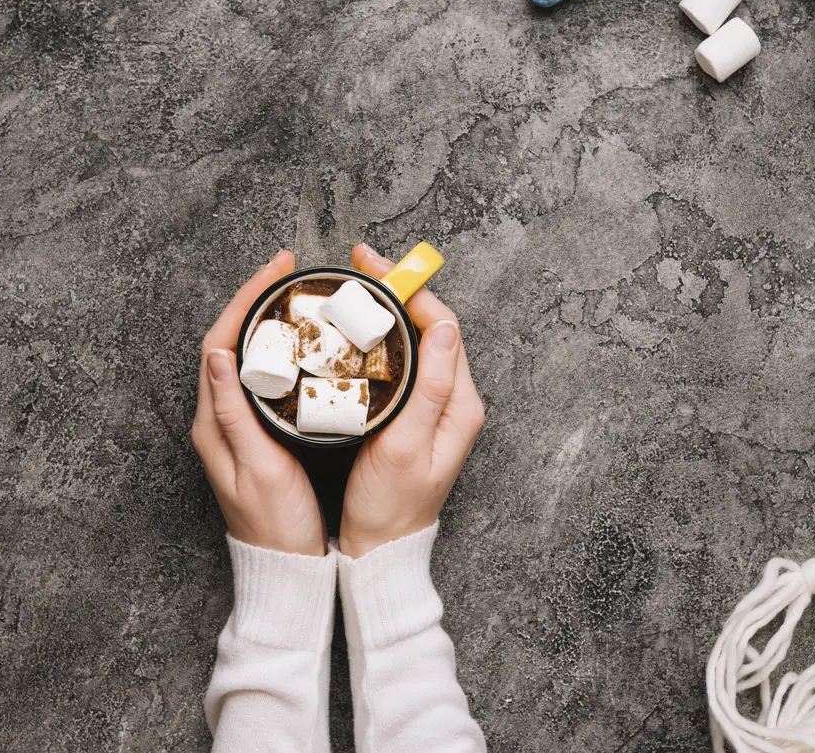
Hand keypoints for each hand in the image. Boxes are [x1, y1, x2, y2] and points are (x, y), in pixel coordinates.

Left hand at [192, 250, 326, 556]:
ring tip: (292, 294)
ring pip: (242, 354)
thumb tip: (218, 355)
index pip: (220, 342)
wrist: (283, 566)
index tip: (276, 272)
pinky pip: (257, 375)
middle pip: (227, 340)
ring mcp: (232, 424)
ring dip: (263, 319)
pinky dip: (273, 347)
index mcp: (213, 422)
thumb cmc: (276, 525)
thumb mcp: (260, 468)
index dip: (247, 301)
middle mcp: (216, 417)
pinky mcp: (251, 432)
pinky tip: (295, 341)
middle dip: (255, 299)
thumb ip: (236, 413)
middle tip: (288, 271)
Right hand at [338, 244, 485, 558]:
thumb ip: (430, 388)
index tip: (373, 267)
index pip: (442, 326)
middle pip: (431, 326)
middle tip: (358, 265)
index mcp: (459, 403)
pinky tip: (357, 331)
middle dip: (396, 289)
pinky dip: (382, 336)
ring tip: (355, 288)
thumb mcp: (406, 447)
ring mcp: (436, 407)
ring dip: (388, 309)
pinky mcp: (415, 414)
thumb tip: (444, 328)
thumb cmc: (391, 506)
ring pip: (416, 341)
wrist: (383, 548)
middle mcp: (454, 399)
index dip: (408, 289)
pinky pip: (404, 361)